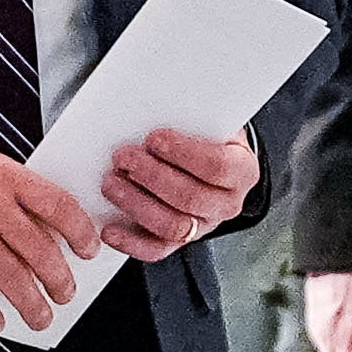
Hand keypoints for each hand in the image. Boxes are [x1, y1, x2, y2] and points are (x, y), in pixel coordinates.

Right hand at [0, 130, 101, 332]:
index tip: (88, 248)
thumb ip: (7, 189)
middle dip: (60, 279)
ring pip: (14, 278)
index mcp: (1, 173)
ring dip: (33, 305)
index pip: (58, 205)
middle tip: (65, 292)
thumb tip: (39, 225)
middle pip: (41, 249)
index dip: (81, 232)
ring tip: (40, 316)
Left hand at [93, 127, 253, 262]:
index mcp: (242, 169)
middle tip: (123, 157)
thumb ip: (191, 116)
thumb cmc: (205, 135)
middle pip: (190, 197)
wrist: (212, 161)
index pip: (217, 166)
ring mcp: (204, 225)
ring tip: (111, 183)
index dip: (184, 153)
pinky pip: (156, 250)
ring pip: (172, 225)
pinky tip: (110, 229)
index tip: (154, 138)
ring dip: (136, 204)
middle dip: (152, 176)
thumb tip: (153, 101)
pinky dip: (131, 242)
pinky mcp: (180, 242)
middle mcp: (227, 203)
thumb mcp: (209, 119)